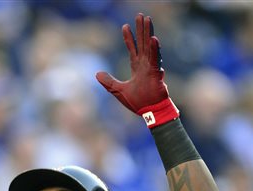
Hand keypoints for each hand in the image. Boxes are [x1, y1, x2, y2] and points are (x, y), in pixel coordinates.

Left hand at [96, 13, 178, 127]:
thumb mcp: (118, 91)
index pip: (132, 49)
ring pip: (149, 46)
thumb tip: (97, 73)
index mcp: (137, 68)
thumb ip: (108, 82)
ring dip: (148, 33)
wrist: (150, 112)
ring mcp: (151, 68)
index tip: (125, 26)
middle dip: (141, 29)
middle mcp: (145, 65)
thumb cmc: (138, 102)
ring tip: (148, 20)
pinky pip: (154, 59)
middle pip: (142, 43)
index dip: (129, 37)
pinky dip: (154, 49)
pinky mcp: (155, 73)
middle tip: (140, 15)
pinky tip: (153, 38)